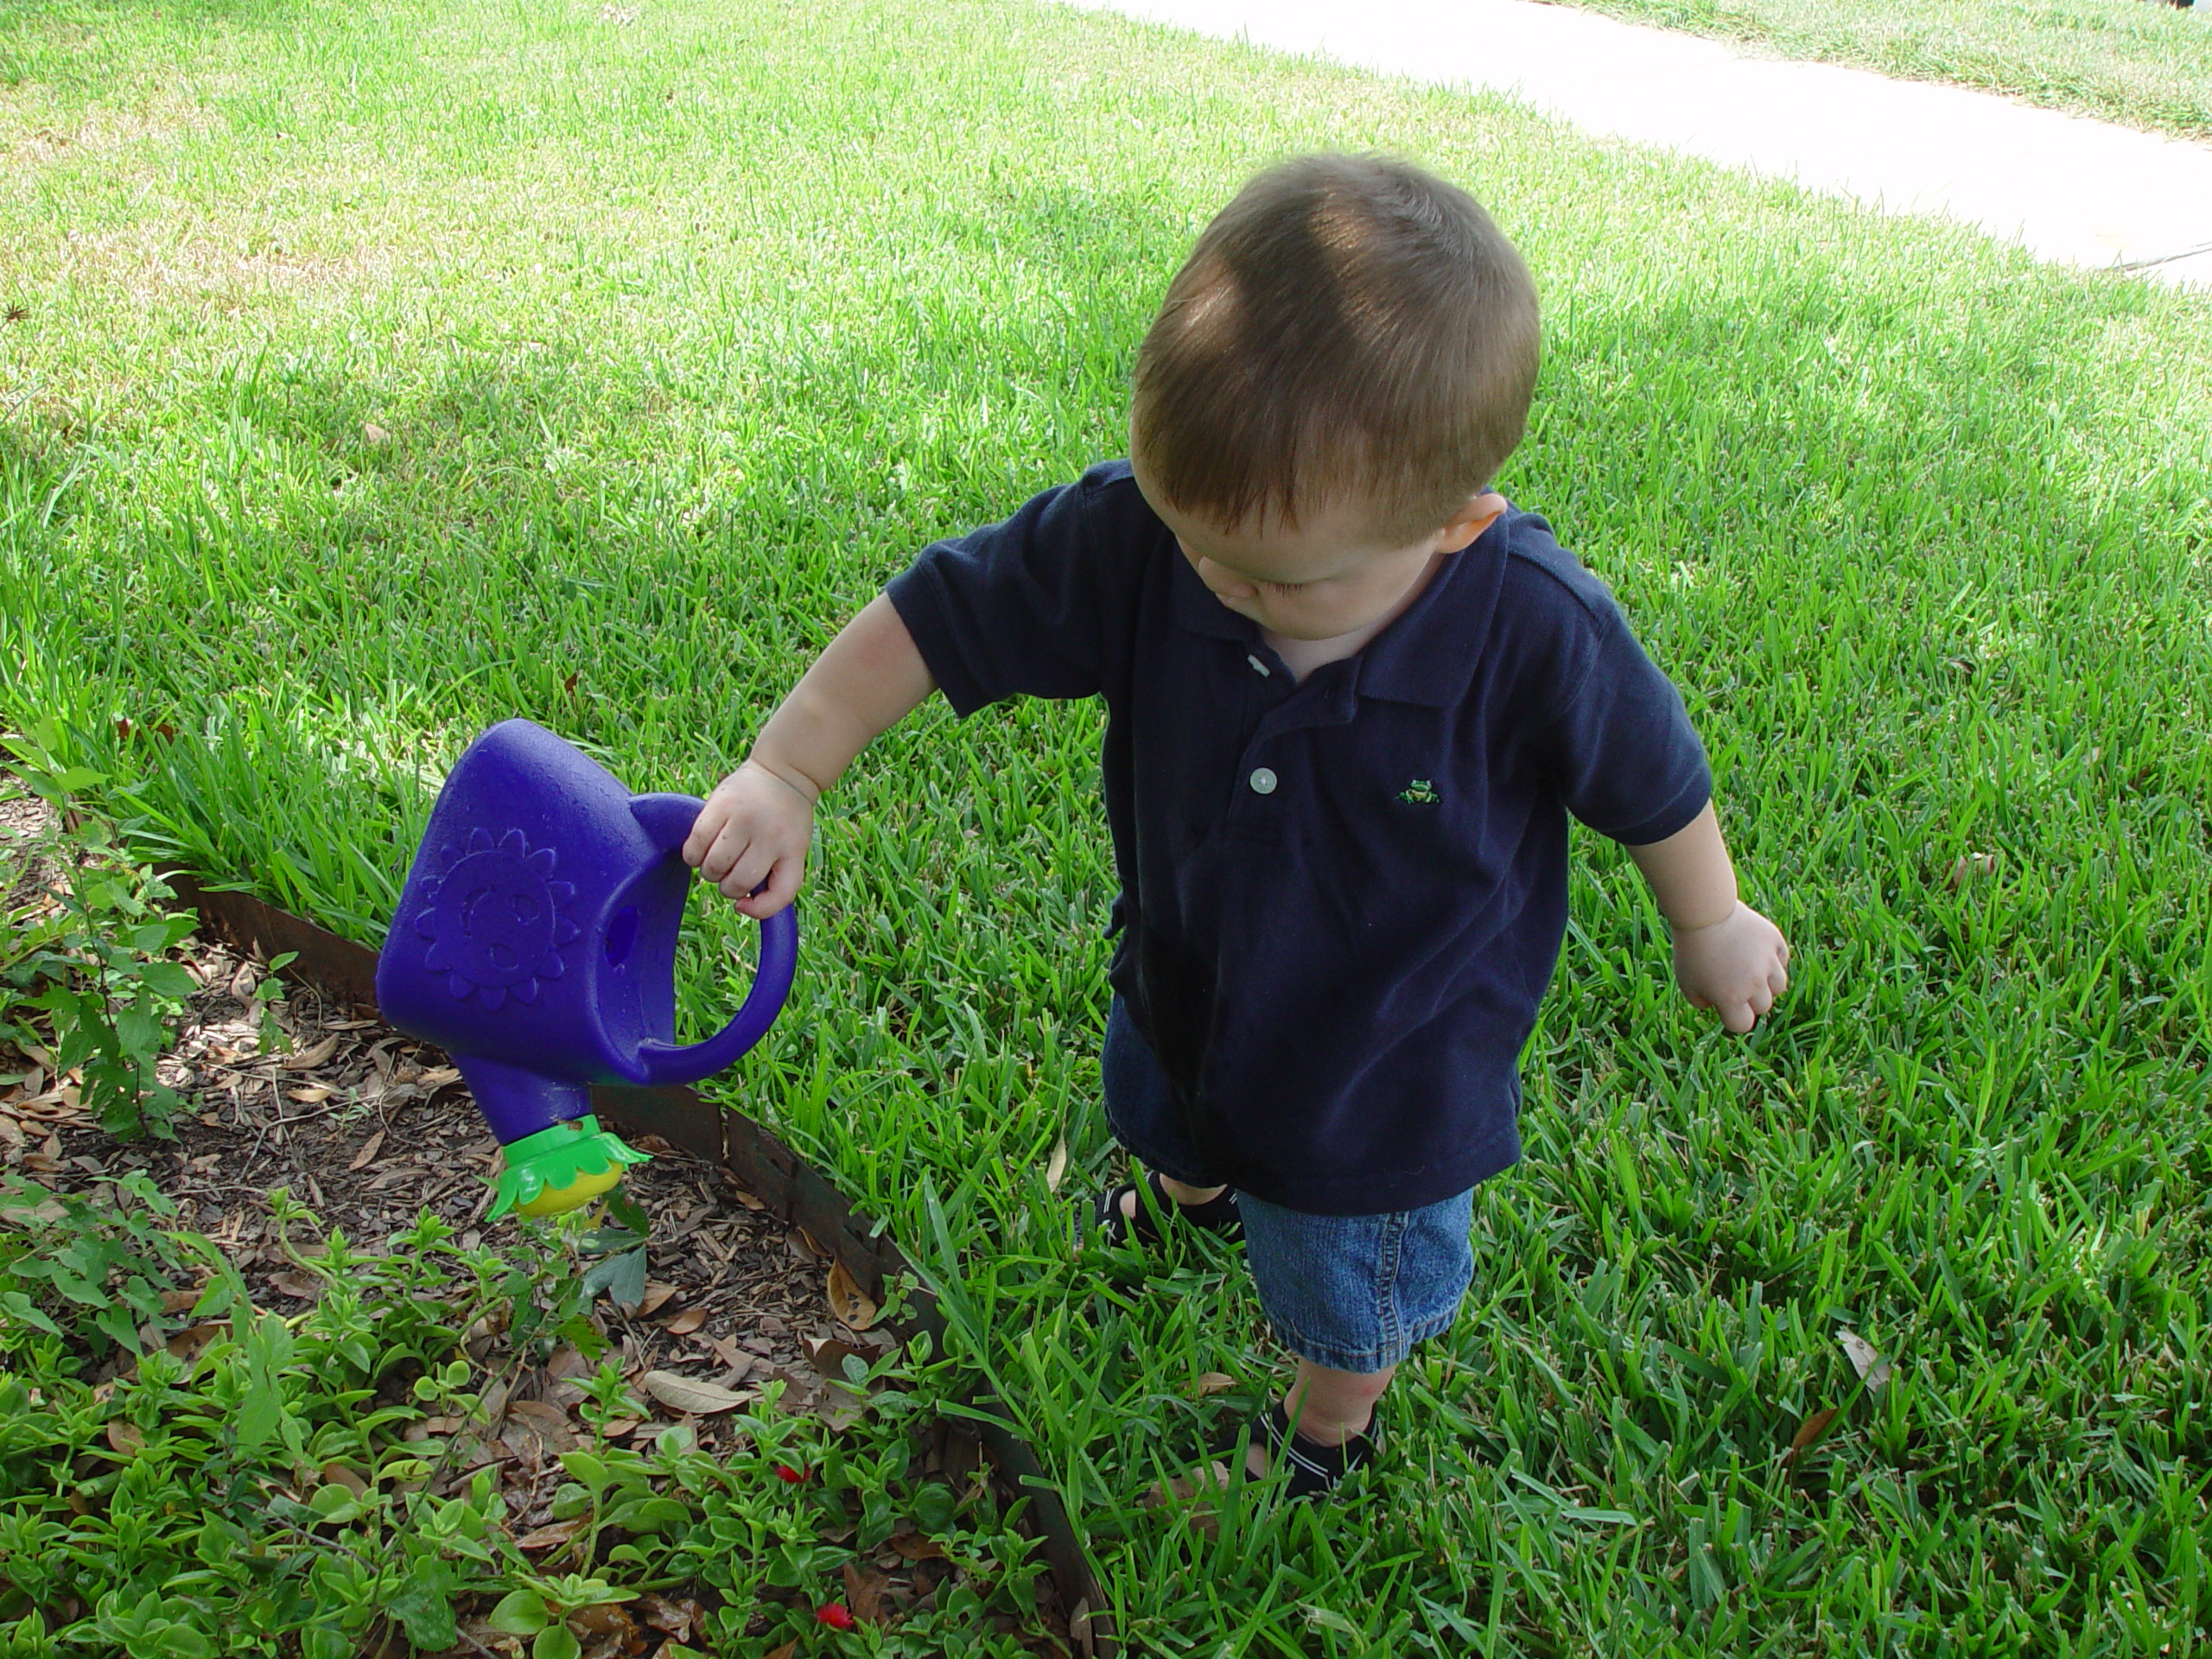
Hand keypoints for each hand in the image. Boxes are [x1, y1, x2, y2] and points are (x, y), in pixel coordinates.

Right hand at [681, 760, 814, 917]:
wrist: (783, 773)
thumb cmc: (785, 822)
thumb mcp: (794, 848)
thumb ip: (776, 878)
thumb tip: (742, 905)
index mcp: (793, 850)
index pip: (781, 893)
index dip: (760, 909)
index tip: (743, 904)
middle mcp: (770, 835)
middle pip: (736, 883)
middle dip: (728, 886)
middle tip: (731, 871)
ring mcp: (744, 818)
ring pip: (713, 867)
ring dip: (710, 872)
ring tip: (718, 859)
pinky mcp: (719, 804)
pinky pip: (695, 846)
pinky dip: (693, 856)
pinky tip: (702, 850)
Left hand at [1671, 902, 1789, 1032]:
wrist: (1703, 913)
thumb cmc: (1691, 950)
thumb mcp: (1686, 982)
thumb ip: (1701, 1002)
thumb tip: (1716, 1006)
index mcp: (1731, 998)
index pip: (1742, 1024)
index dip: (1733, 1017)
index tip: (1725, 1004)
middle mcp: (1754, 984)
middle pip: (1763, 1006)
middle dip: (1749, 999)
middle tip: (1734, 981)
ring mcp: (1768, 962)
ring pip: (1779, 985)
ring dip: (1766, 983)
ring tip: (1749, 970)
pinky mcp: (1775, 941)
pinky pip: (1783, 959)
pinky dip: (1774, 960)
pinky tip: (1757, 953)